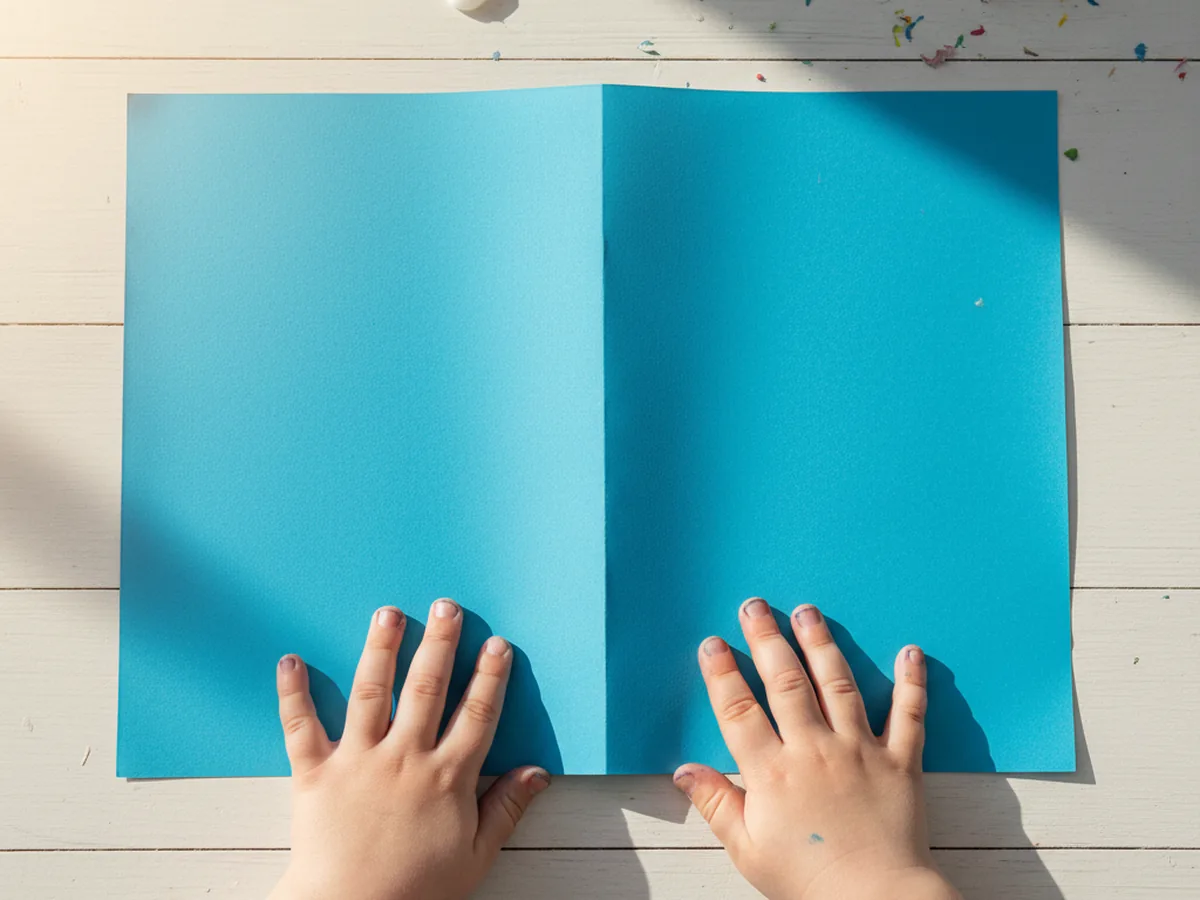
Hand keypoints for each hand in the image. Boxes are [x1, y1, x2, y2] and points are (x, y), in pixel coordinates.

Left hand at [268, 600, 550, 899]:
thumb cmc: (415, 890)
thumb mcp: (475, 855)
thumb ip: (506, 809)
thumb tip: (537, 772)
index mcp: (447, 777)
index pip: (476, 713)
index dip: (489, 676)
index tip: (497, 644)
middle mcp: (404, 757)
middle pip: (427, 687)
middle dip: (440, 642)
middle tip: (446, 606)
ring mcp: (358, 760)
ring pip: (372, 692)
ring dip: (381, 648)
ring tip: (389, 613)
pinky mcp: (315, 773)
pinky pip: (301, 726)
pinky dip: (292, 693)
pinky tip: (290, 660)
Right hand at [674, 600, 959, 899]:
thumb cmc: (808, 881)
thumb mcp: (747, 850)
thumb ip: (716, 804)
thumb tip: (682, 771)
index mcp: (772, 772)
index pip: (739, 709)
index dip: (722, 673)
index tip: (712, 644)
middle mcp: (813, 750)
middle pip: (784, 681)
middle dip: (766, 639)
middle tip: (755, 606)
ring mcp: (859, 751)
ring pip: (837, 684)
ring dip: (821, 643)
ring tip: (808, 612)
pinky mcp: (900, 762)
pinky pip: (907, 715)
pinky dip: (911, 682)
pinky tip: (908, 652)